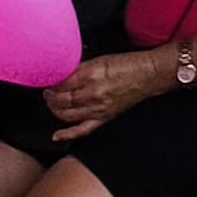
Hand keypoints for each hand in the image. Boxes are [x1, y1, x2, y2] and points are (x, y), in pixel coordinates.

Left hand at [43, 48, 167, 136]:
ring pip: (66, 115)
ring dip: (54, 110)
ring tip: (52, 103)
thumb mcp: (99, 60)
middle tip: (47, 91)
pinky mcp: (104, 118)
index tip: (48, 80)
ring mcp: (98, 108)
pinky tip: (56, 136)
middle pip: (61, 100)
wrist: (149, 75)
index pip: (60, 83)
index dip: (51, 83)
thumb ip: (79, 69)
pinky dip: (67, 134)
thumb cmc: (128, 65)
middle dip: (50, 96)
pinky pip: (82, 130)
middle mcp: (92, 93)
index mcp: (90, 75)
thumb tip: (62, 75)